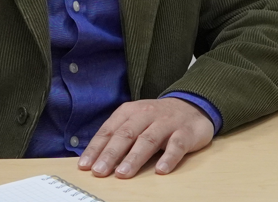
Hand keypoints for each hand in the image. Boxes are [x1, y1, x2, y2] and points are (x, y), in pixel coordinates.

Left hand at [78, 98, 214, 178]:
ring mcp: (167, 122)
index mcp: (130, 111)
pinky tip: (161, 170)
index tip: (85, 165)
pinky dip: (169, 158)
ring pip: (148, 140)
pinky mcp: (186, 132)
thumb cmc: (157, 118)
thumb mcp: (136, 121)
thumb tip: (96, 160)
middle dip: (111, 154)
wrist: (192, 105)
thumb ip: (119, 137)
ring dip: (134, 158)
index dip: (96, 148)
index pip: (109, 130)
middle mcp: (147, 114)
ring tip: (123, 173)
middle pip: (126, 134)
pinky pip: (177, 145)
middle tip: (100, 171)